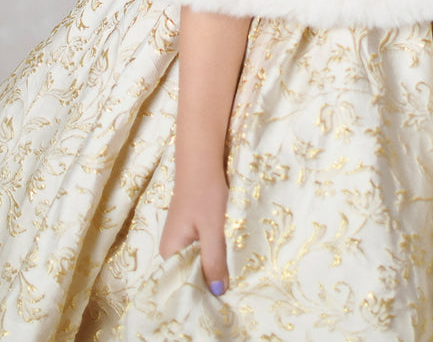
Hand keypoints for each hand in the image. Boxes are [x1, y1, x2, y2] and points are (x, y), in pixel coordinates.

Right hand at [159, 167, 230, 294]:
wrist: (203, 160)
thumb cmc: (205, 193)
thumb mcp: (212, 229)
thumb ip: (214, 260)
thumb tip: (218, 292)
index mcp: (170, 252)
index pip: (183, 284)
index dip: (201, 293)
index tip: (222, 300)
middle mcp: (172, 248)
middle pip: (192, 273)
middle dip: (211, 279)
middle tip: (234, 288)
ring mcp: (182, 237)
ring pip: (200, 260)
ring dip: (216, 264)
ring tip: (235, 275)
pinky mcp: (193, 228)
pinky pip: (204, 248)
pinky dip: (216, 251)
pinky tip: (230, 254)